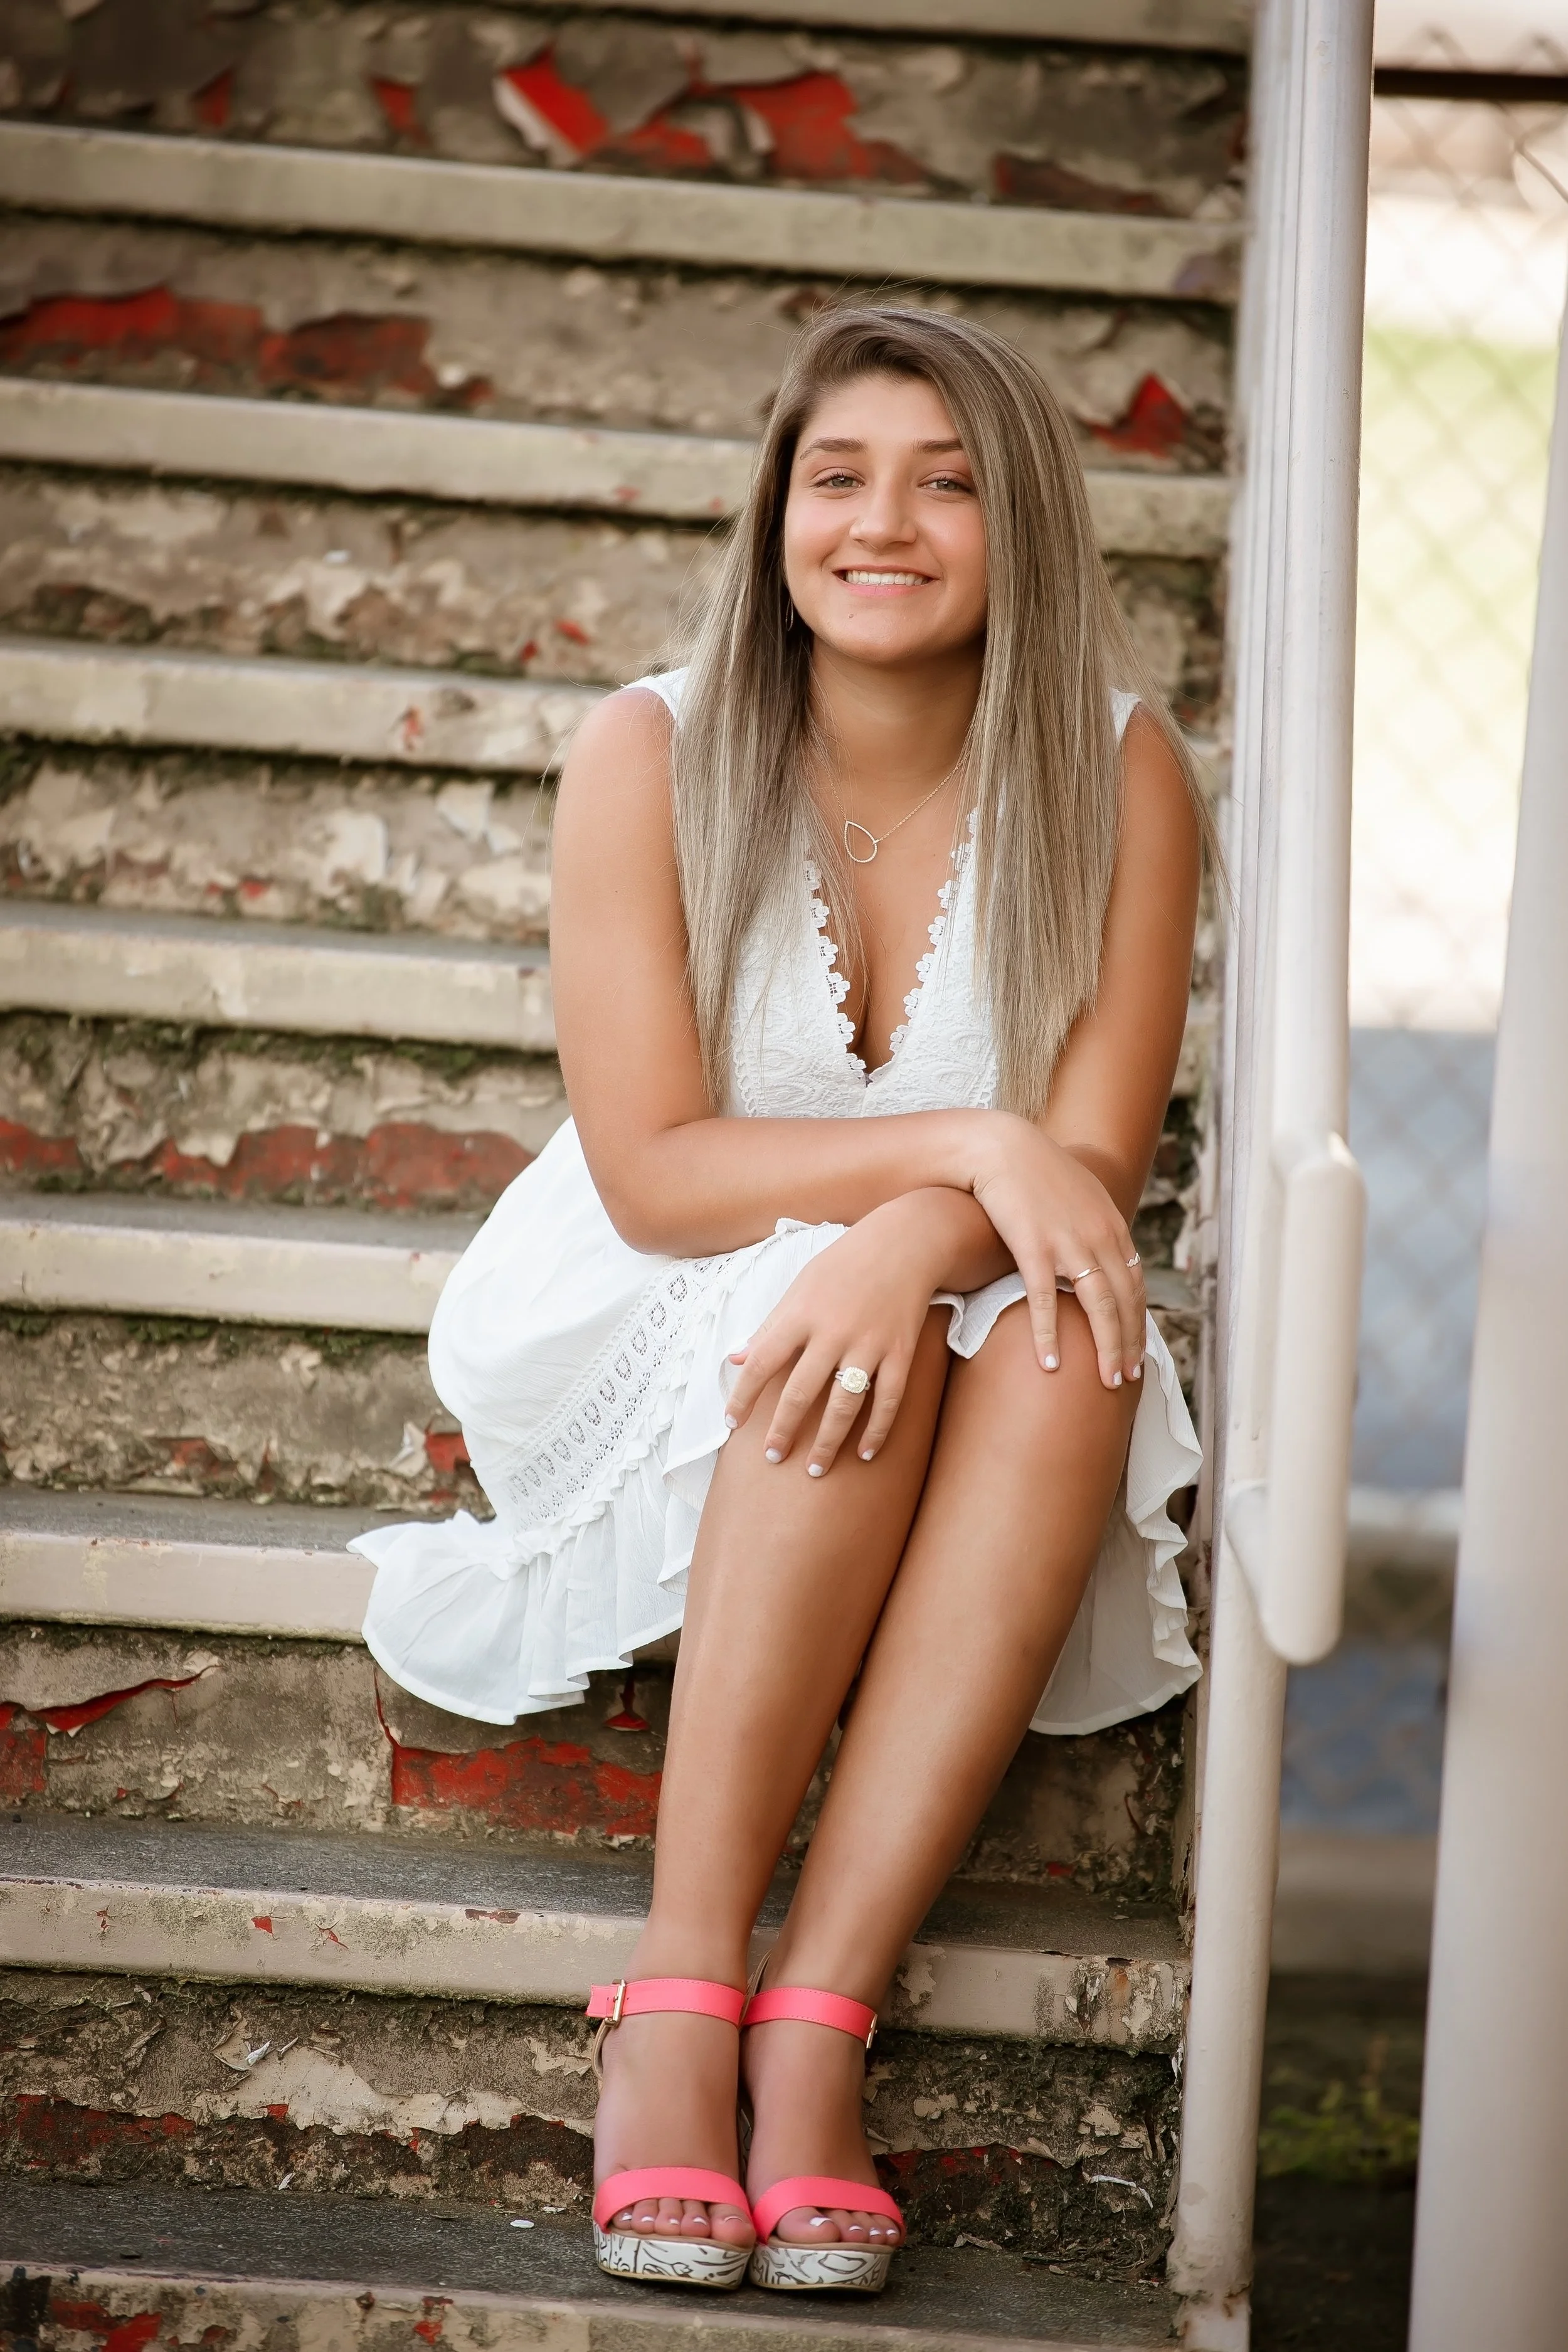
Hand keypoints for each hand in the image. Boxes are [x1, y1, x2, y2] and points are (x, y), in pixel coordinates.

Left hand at [722, 1198, 949, 1474]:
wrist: (902, 1243)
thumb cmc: (843, 1265)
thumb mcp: (799, 1286)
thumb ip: (770, 1326)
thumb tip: (737, 1358)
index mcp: (801, 1314)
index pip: (762, 1363)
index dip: (743, 1396)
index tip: (731, 1425)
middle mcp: (832, 1332)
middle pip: (800, 1393)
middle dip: (783, 1430)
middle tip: (773, 1457)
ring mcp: (869, 1345)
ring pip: (843, 1405)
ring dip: (827, 1442)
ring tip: (815, 1470)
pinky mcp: (900, 1353)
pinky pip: (888, 1400)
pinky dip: (877, 1430)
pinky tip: (866, 1453)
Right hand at [965, 1115, 1145, 1388]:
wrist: (1000, 1146)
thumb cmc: (1033, 1173)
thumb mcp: (1077, 1195)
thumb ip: (1093, 1226)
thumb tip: (1098, 1256)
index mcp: (1112, 1225)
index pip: (1134, 1283)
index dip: (1137, 1320)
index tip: (1136, 1350)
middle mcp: (1099, 1235)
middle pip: (1124, 1301)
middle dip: (1129, 1343)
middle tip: (1127, 1378)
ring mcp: (1068, 1242)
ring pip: (1098, 1306)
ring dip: (1106, 1347)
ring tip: (1107, 1381)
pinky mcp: (1032, 1246)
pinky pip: (1044, 1301)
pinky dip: (1049, 1334)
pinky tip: (1050, 1363)